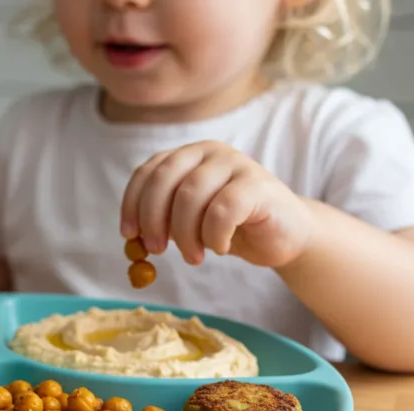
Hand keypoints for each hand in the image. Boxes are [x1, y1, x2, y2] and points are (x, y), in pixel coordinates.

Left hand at [120, 141, 315, 268]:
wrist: (284, 234)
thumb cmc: (231, 228)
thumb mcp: (189, 223)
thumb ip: (163, 223)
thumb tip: (131, 239)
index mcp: (187, 156)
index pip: (148, 172)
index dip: (132, 203)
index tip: (128, 235)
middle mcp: (209, 152)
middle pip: (164, 180)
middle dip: (153, 219)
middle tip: (155, 250)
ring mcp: (235, 163)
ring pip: (191, 196)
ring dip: (185, 235)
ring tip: (194, 256)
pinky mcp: (257, 184)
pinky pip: (222, 211)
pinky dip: (214, 236)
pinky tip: (220, 247)